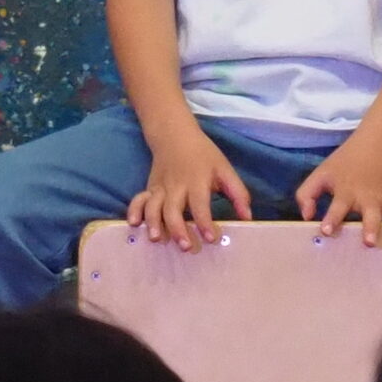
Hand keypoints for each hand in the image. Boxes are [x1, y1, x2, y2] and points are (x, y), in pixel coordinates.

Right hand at [128, 126, 253, 251]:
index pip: (200, 204)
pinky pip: (139, 199)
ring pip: (153, 206)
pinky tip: (134, 224)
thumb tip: (247, 217)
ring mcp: (159, 187)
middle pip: (172, 208)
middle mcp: (175, 186)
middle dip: (177, 228)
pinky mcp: (150, 188)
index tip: (210, 238)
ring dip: (154, 222)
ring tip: (157, 239)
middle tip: (185, 246)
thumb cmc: (203, 155)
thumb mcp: (225, 169)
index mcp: (196, 181)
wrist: (174, 135)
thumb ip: (238, 193)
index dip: (204, 221)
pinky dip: (134, 210)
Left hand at [296, 134, 381, 246]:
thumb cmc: (342, 165)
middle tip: (368, 241)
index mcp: (345, 193)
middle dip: (368, 226)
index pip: (336, 207)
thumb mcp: (320, 175)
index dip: (330, 218)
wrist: (373, 143)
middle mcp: (368, 197)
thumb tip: (306, 217)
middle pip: (368, 213)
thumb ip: (306, 195)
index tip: (325, 230)